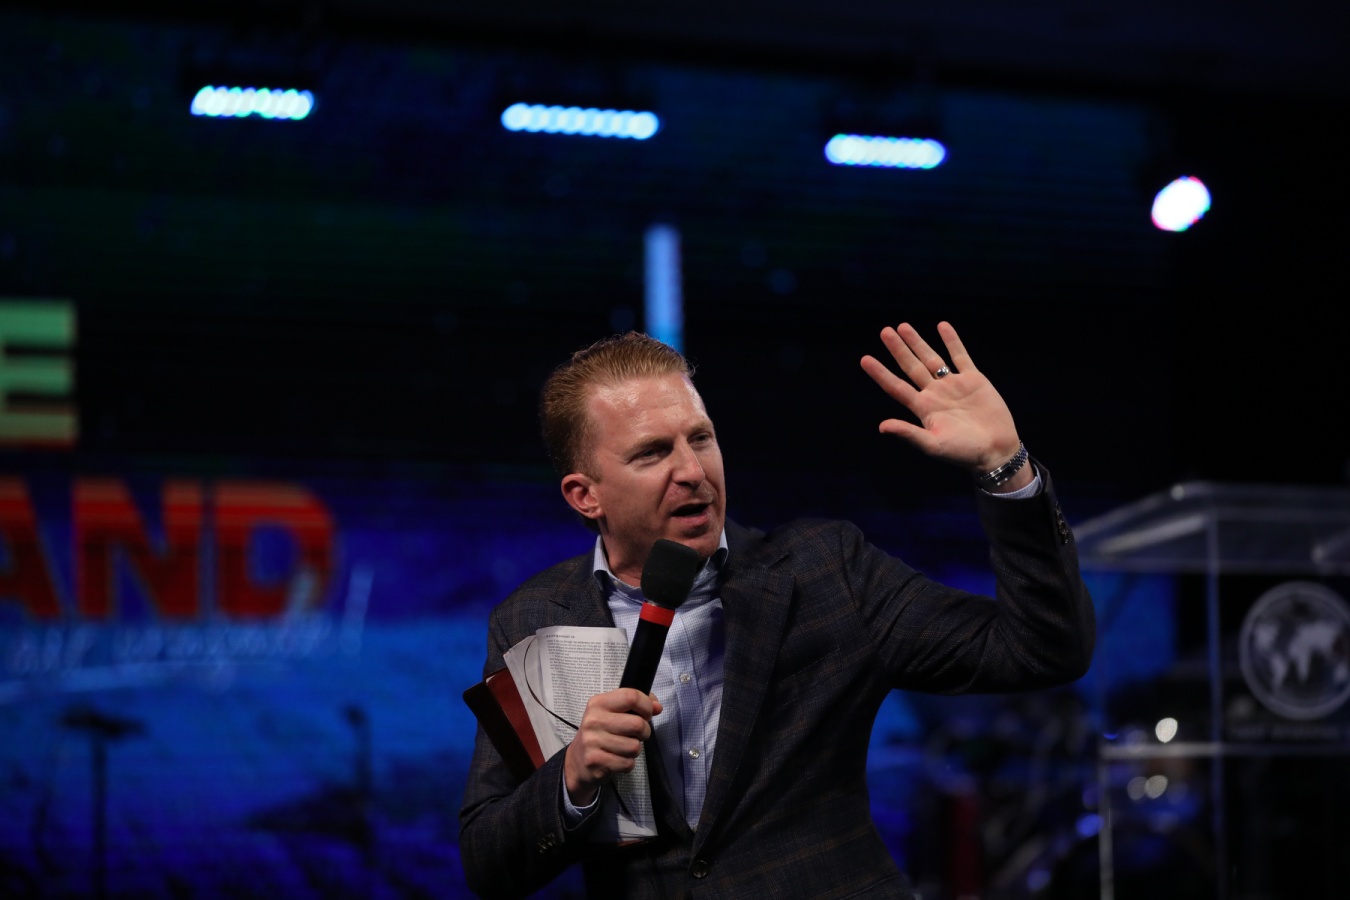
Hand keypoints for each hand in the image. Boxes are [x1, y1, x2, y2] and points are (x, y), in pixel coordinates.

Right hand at [563, 688, 662, 806]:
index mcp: (598, 703)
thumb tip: (657, 707)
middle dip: (644, 732)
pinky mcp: (595, 761)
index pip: (631, 696)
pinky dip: (627, 764)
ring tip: (623, 748)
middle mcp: (593, 720)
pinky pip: (627, 763)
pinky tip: (617, 759)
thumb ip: (636, 705)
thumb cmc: (600, 733)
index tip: (647, 714)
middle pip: (637, 724)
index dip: (646, 706)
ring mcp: (592, 741)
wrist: (577, 761)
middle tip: (636, 735)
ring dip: (634, 750)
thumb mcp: (613, 713)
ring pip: (634, 746)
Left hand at [860, 321, 1027, 486]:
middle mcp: (935, 394)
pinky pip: (960, 356)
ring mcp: (953, 385)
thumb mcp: (933, 445)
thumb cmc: (964, 453)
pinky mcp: (974, 380)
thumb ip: (909, 434)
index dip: (880, 373)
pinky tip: (942, 326)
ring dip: (918, 342)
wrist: (997, 450)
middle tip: (885, 331)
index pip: (896, 387)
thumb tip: (882, 426)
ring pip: (931, 358)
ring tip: (903, 326)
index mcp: (923, 408)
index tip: (864, 359)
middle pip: (911, 367)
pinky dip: (952, 341)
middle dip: (898, 349)